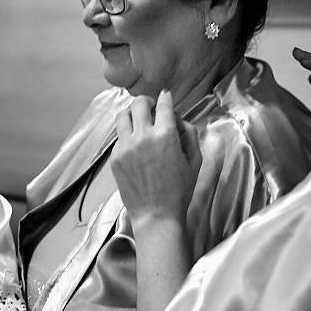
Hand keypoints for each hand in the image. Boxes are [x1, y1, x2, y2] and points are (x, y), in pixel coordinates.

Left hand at [110, 90, 201, 227]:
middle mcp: (143, 136)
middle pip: (139, 103)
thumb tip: (178, 119)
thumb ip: (189, 134)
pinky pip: (119, 136)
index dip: (165, 97)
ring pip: (122, 115)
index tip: (165, 96)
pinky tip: (135, 145)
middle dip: (147, 102)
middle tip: (152, 109)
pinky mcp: (115, 157)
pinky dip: (127, 134)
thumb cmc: (179, 191)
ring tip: (139, 122)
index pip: (163, 104)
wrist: (155, 215)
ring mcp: (125, 146)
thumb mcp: (195, 161)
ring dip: (132, 114)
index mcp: (166, 135)